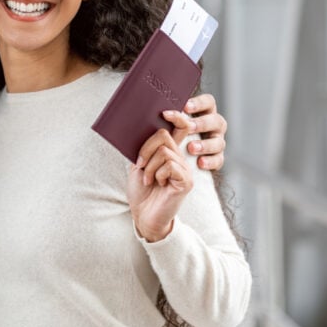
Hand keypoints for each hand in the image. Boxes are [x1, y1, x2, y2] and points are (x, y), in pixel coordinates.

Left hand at [128, 124, 193, 241]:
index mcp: (170, 152)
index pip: (179, 127)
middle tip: (140, 165)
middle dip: (146, 148)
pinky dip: (158, 174)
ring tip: (148, 180)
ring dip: (150, 166)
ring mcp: (185, 169)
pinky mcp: (186, 181)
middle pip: (164, 135)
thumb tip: (145, 125)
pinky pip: (170, 165)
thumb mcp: (140, 164)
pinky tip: (158, 184)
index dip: (176, 116)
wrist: (143, 216)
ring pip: (164, 151)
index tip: (165, 111)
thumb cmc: (141, 191)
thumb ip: (147, 147)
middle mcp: (181, 158)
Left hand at [176, 93, 226, 170]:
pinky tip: (199, 163)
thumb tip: (161, 110)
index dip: (199, 103)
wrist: (173, 161)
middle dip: (202, 124)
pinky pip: (218, 160)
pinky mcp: (217, 158)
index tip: (185, 107)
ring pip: (218, 141)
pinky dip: (210, 161)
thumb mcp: (170, 124)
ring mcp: (217, 142)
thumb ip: (169, 116)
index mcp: (205, 112)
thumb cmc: (169, 134)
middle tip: (188, 127)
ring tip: (191, 148)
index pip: (208, 102)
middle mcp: (214, 126)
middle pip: (216, 121)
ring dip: (205, 144)